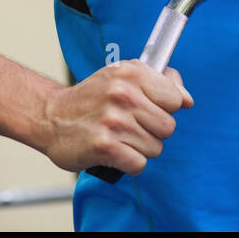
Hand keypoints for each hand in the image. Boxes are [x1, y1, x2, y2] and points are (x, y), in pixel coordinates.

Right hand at [39, 60, 192, 175]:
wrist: (50, 116)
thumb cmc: (92, 97)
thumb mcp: (124, 76)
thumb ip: (162, 82)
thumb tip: (188, 99)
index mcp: (132, 72)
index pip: (176, 99)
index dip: (165, 108)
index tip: (147, 108)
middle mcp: (123, 94)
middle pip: (168, 127)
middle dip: (152, 131)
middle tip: (130, 126)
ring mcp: (113, 121)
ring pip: (155, 148)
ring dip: (139, 148)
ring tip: (119, 137)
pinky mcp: (104, 146)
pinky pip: (139, 164)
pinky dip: (129, 163)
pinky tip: (114, 152)